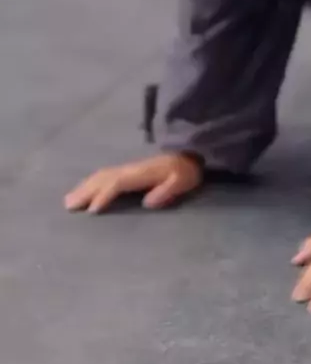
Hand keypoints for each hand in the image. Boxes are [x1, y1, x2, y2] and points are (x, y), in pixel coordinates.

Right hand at [64, 153, 203, 213]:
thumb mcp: (183, 181)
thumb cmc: (186, 171)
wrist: (188, 153)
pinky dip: (91, 183)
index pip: (117, 183)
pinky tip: (84, 190)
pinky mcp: (127, 172)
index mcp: (140, 174)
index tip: (92, 210)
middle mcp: (129, 170)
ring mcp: (127, 169)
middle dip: (85, 192)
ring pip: (100, 177)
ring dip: (84, 188)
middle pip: (102, 179)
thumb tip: (148, 203)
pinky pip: (104, 177)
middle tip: (68, 206)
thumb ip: (167, 191)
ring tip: (69, 200)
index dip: (105, 195)